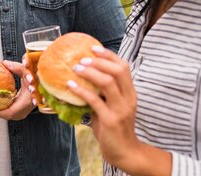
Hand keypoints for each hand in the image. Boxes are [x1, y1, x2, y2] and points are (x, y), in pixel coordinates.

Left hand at [0, 60, 34, 120]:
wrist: (43, 87)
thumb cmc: (37, 81)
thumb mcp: (28, 72)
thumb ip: (18, 68)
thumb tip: (5, 63)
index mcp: (26, 103)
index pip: (9, 112)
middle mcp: (25, 110)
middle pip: (6, 115)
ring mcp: (23, 112)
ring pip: (7, 114)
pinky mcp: (21, 111)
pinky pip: (9, 112)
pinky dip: (2, 108)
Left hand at [66, 46, 144, 168]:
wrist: (125, 152)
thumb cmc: (114, 128)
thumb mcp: (110, 106)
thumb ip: (101, 93)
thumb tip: (79, 77)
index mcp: (130, 93)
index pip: (124, 67)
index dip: (109, 55)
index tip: (94, 48)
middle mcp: (128, 98)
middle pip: (119, 71)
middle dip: (100, 61)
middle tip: (82, 59)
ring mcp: (121, 109)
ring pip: (108, 83)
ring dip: (90, 73)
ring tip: (75, 68)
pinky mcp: (110, 120)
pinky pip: (94, 101)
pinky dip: (81, 90)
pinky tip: (70, 86)